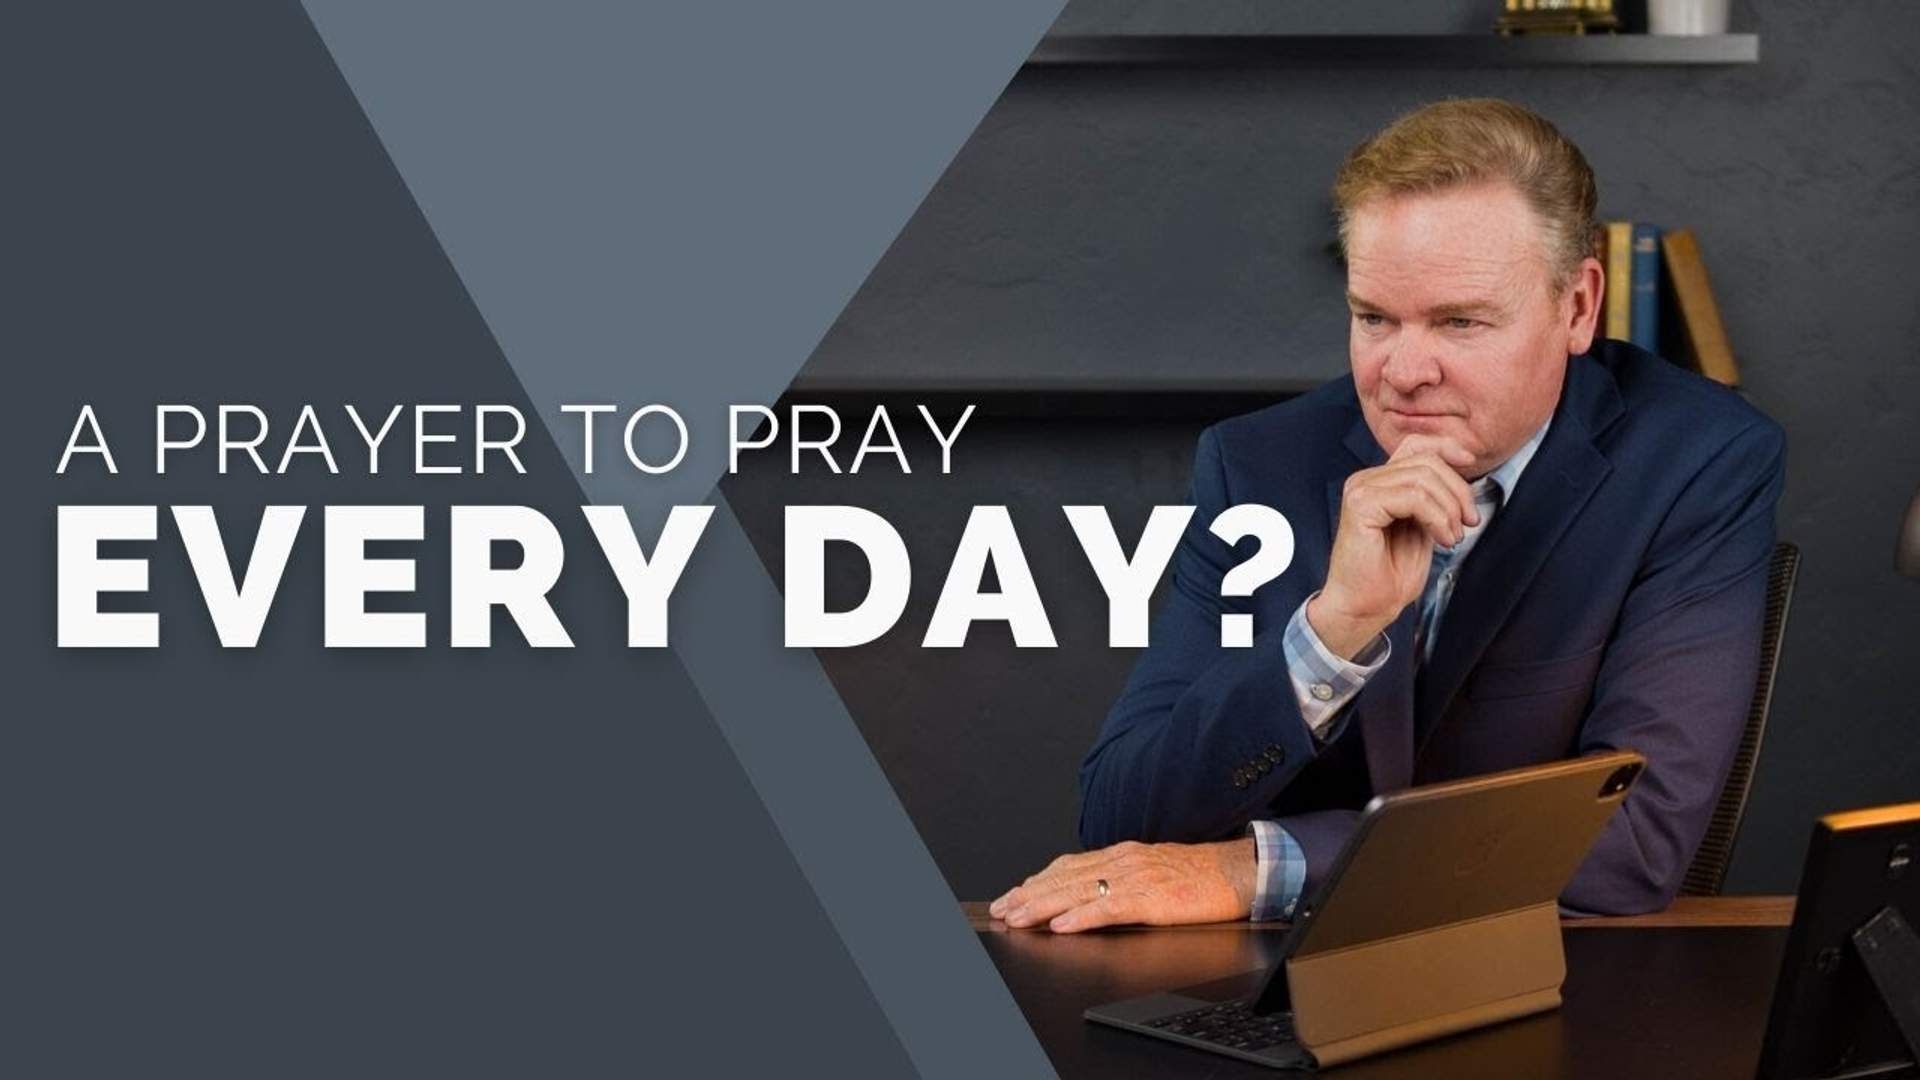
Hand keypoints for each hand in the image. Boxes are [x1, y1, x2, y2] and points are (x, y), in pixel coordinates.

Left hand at [987, 837, 1256, 932]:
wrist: (1240, 872)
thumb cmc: (1202, 876)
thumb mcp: (1154, 871)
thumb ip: (1124, 879)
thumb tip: (1094, 895)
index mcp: (1124, 855)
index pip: (1069, 866)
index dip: (1038, 880)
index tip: (1014, 893)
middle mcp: (1124, 861)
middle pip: (1065, 877)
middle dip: (1029, 894)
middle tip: (1002, 909)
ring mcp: (1136, 878)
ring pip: (1078, 890)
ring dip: (1042, 906)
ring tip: (1017, 917)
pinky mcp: (1151, 898)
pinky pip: (1108, 908)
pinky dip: (1081, 917)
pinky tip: (1061, 926)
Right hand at [1310, 434, 1478, 657]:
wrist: (1364, 608)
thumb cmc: (1389, 575)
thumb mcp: (1422, 527)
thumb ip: (1432, 498)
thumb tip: (1459, 472)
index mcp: (1378, 482)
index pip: (1416, 445)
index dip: (1447, 447)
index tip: (1471, 463)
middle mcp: (1365, 480)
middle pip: (1426, 460)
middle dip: (1458, 490)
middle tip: (1468, 523)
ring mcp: (1360, 490)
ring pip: (1423, 477)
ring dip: (1449, 509)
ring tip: (1452, 538)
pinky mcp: (1360, 505)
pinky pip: (1414, 497)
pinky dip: (1437, 518)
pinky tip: (1441, 540)